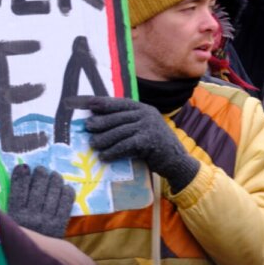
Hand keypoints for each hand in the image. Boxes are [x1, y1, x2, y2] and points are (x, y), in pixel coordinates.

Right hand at [6, 164, 74, 238]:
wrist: (35, 261)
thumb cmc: (18, 238)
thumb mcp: (7, 224)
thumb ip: (6, 209)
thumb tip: (10, 186)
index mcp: (16, 215)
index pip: (18, 190)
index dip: (21, 176)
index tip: (23, 168)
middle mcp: (32, 216)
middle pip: (37, 189)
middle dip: (40, 175)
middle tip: (41, 169)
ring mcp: (47, 220)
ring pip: (52, 194)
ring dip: (54, 181)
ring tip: (54, 175)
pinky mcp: (59, 225)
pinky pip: (65, 205)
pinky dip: (67, 194)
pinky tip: (66, 187)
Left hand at [86, 96, 201, 191]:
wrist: (177, 162)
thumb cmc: (155, 147)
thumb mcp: (142, 129)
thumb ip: (126, 124)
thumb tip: (96, 122)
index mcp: (143, 108)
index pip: (119, 103)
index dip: (102, 102)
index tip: (86, 103)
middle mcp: (146, 114)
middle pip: (117, 116)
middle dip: (100, 121)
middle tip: (87, 126)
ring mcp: (148, 126)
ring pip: (119, 131)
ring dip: (103, 139)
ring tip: (93, 144)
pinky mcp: (149, 140)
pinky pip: (125, 145)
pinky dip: (112, 152)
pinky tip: (104, 157)